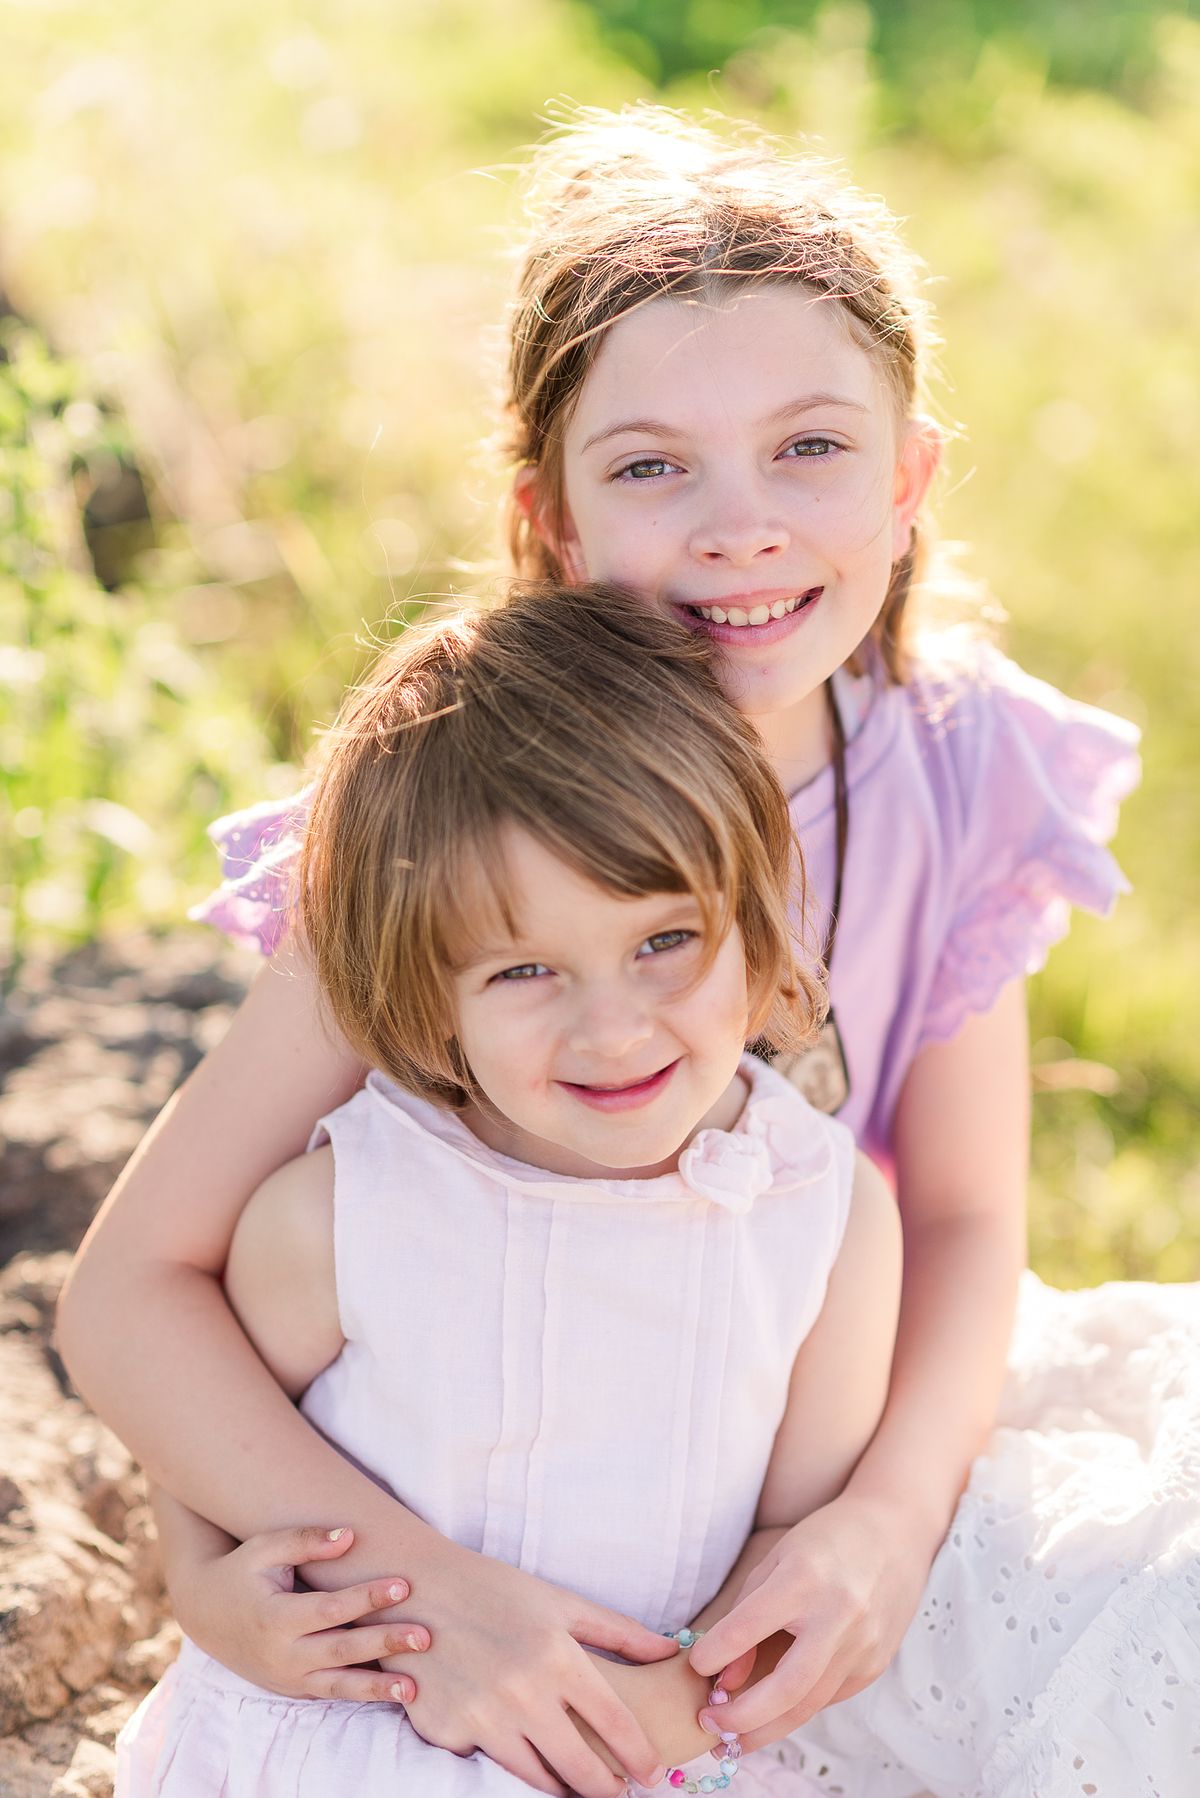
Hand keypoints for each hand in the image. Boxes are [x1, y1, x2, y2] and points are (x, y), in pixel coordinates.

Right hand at [170, 1523, 428, 1701]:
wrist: (206, 1613)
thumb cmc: (242, 1570)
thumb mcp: (267, 1548)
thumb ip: (306, 1539)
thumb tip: (350, 1536)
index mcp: (275, 1618)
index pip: (331, 1610)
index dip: (368, 1598)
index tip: (404, 1585)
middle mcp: (282, 1655)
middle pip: (342, 1651)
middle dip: (385, 1643)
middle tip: (425, 1635)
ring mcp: (287, 1677)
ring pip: (339, 1686)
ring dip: (378, 1687)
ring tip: (414, 1686)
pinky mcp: (293, 1688)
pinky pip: (332, 1694)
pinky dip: (362, 1694)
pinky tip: (394, 1692)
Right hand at [371, 1541, 675, 1796]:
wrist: (416, 1588)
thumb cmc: (494, 1589)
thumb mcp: (558, 1601)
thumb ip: (618, 1631)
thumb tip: (672, 1650)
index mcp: (556, 1655)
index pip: (615, 1722)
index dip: (639, 1755)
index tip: (652, 1773)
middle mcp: (522, 1692)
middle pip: (580, 1768)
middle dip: (606, 1789)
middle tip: (617, 1792)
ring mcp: (481, 1716)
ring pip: (536, 1779)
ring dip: (560, 1785)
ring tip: (574, 1781)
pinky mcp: (445, 1731)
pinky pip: (485, 1762)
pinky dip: (503, 1759)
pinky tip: (512, 1746)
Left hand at [689, 1493, 932, 1747]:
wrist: (894, 1531)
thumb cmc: (825, 1541)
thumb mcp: (778, 1559)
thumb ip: (747, 1613)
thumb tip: (724, 1676)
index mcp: (804, 1579)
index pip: (746, 1628)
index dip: (713, 1654)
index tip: (694, 1667)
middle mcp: (839, 1615)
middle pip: (786, 1688)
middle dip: (741, 1717)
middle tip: (708, 1726)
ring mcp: (864, 1644)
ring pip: (808, 1705)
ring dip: (766, 1728)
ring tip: (733, 1737)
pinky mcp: (876, 1664)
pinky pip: (828, 1696)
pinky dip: (797, 1708)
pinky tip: (774, 1711)